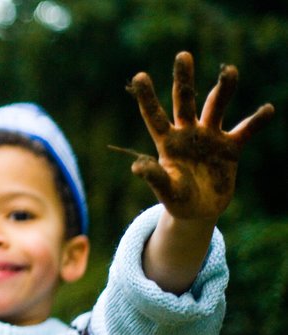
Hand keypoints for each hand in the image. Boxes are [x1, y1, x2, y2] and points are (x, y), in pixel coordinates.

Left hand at [118, 51, 274, 220]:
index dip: (147, 97)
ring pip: (216, 107)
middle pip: (185, 101)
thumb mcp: (166, 190)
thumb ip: (155, 177)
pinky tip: (267, 110)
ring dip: (223, 89)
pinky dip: (256, 121)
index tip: (140, 75)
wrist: (200, 209)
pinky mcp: (231, 147)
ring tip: (230, 71)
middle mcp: (188, 133)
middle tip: (183, 55)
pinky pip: (245, 130)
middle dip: (185, 80)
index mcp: (167, 141)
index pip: (154, 115)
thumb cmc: (177, 198)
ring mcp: (210, 137)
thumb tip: (137, 167)